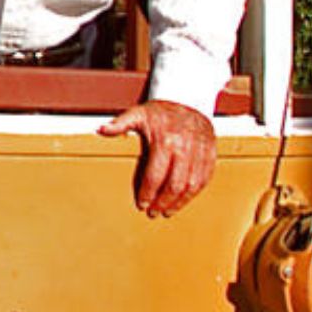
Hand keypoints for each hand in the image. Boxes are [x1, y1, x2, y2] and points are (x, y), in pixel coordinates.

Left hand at [98, 100, 217, 217]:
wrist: (189, 99)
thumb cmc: (161, 111)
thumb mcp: (138, 113)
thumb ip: (120, 124)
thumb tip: (101, 130)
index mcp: (165, 140)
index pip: (155, 174)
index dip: (148, 193)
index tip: (142, 204)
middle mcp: (185, 147)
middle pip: (174, 184)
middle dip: (163, 202)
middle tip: (154, 213)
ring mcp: (200, 151)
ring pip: (192, 184)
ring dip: (180, 202)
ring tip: (168, 211)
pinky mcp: (211, 153)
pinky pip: (205, 178)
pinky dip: (195, 193)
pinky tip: (184, 200)